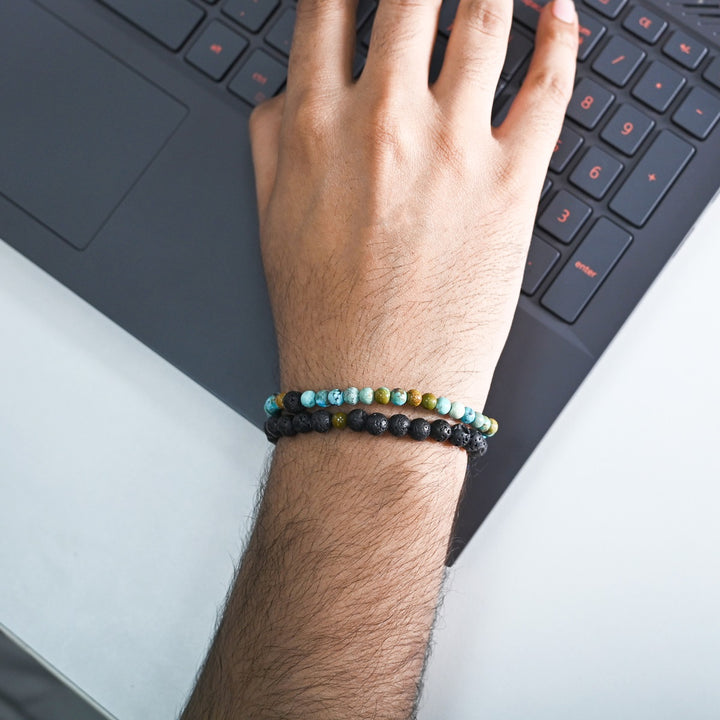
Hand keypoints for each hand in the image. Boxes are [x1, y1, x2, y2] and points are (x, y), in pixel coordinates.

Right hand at [249, 0, 577, 410]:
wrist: (373, 387)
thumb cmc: (322, 314)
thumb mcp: (271, 220)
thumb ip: (272, 141)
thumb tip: (285, 93)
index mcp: (316, 127)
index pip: (329, 5)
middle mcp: (383, 123)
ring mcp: (451, 149)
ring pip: (484, 19)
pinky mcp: (510, 185)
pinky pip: (547, 88)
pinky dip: (561, 39)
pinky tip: (558, 15)